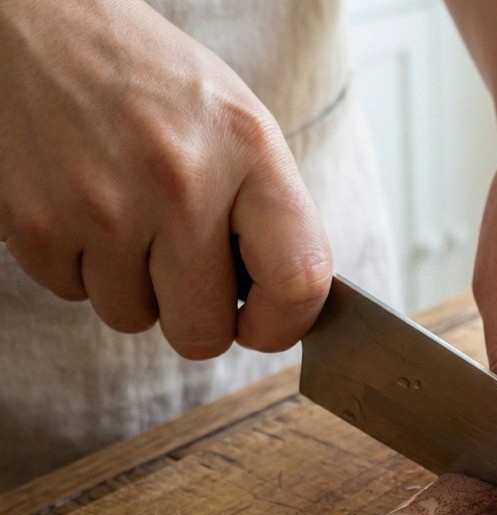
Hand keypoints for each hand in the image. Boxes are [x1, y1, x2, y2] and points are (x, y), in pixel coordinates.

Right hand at [0, 0, 331, 356]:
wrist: (30, 19)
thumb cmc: (147, 80)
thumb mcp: (237, 124)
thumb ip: (270, 215)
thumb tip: (285, 307)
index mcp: (248, 149)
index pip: (298, 282)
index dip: (283, 325)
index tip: (264, 324)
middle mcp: (180, 180)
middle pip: (205, 333)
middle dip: (196, 317)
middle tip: (184, 272)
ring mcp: (103, 205)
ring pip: (134, 318)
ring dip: (131, 285)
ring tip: (124, 215)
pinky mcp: (36, 222)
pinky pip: (74, 293)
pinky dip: (79, 264)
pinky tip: (81, 205)